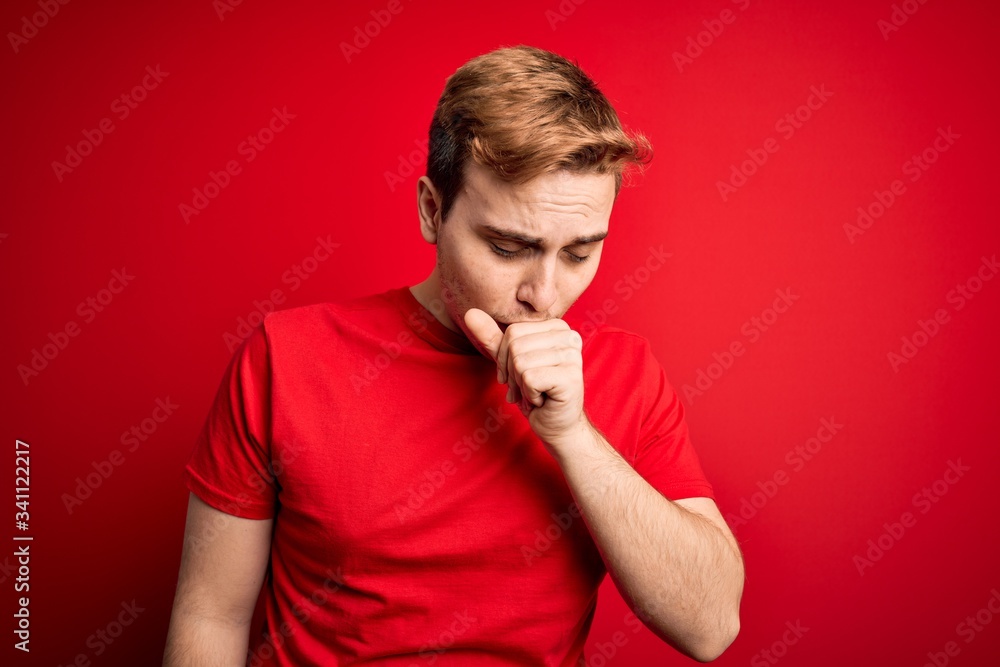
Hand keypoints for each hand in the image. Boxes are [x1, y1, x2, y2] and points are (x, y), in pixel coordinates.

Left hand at [464, 308, 589, 451]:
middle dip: (512, 374)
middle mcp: (570, 336)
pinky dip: (529, 395)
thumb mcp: (510, 362)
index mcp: (558, 327)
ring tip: (535, 395)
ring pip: (520, 362)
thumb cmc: (536, 392)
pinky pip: (529, 378)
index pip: (512, 331)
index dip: (505, 358)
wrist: (556, 425)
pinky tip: (543, 401)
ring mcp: (572, 356)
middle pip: (515, 345)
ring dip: (521, 387)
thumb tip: (470, 313)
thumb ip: (492, 338)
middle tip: (527, 389)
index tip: (518, 376)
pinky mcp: (571, 376)